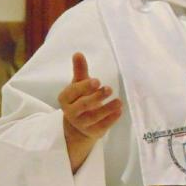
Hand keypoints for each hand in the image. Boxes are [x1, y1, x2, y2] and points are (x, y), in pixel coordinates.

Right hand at [58, 52, 121, 171]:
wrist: (78, 125)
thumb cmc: (80, 98)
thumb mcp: (79, 84)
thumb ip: (80, 70)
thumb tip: (78, 53)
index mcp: (65, 99)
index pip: (72, 92)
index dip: (84, 87)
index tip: (97, 81)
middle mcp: (71, 112)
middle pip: (82, 105)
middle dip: (96, 97)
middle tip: (109, 89)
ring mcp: (81, 124)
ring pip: (93, 117)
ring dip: (107, 109)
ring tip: (119, 101)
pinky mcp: (92, 132)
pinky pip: (101, 127)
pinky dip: (111, 119)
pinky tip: (119, 111)